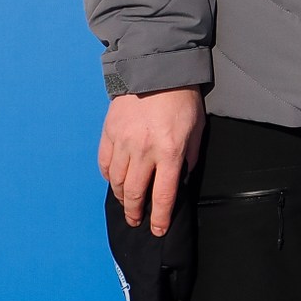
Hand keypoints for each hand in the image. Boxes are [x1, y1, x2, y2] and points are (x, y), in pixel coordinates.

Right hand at [100, 87, 204, 235]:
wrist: (157, 69)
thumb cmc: (182, 100)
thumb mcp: (196, 129)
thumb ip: (188, 158)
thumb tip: (179, 181)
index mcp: (169, 151)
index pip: (163, 195)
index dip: (159, 218)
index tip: (157, 230)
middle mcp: (144, 151)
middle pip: (135, 193)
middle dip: (135, 213)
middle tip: (136, 221)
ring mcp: (123, 142)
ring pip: (117, 182)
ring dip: (121, 198)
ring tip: (126, 205)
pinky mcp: (109, 133)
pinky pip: (104, 163)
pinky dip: (108, 177)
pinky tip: (114, 182)